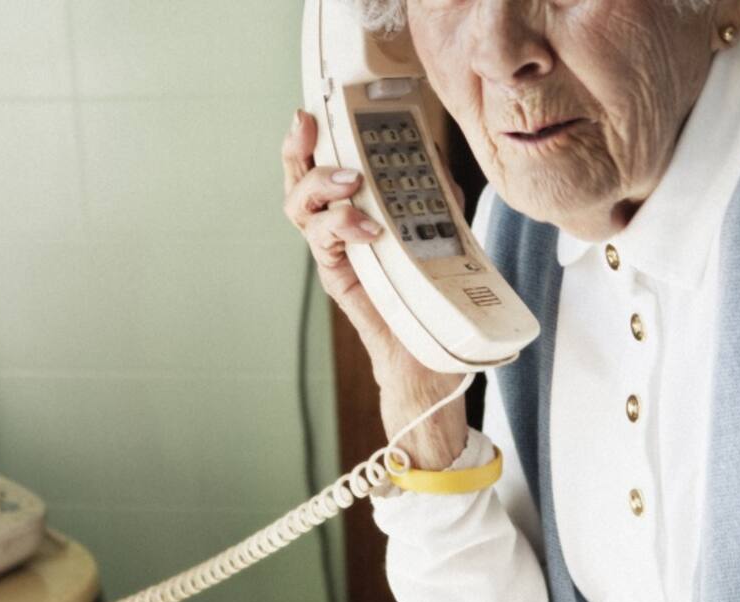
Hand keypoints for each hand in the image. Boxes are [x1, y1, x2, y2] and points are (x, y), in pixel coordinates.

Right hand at [282, 110, 466, 468]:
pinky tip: (366, 226)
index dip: (312, 139)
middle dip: (299, 153)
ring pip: (301, 214)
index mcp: (355, 211)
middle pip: (298, 185)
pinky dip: (342, 230)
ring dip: (319, 188)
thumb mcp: (442, 229)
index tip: (312, 111)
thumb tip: (433, 159)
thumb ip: (434, 194)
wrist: (433, 352)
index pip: (323, 168)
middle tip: (313, 130)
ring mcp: (335, 255)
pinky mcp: (341, 281)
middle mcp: (337, 231)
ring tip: (351, 182)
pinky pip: (326, 248)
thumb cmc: (432, 290)